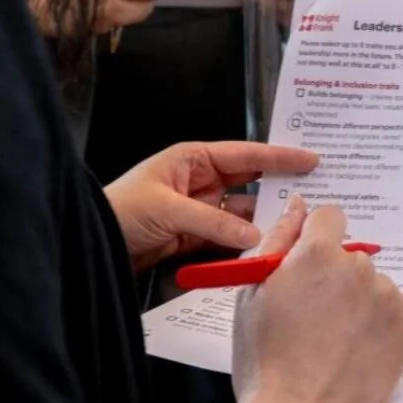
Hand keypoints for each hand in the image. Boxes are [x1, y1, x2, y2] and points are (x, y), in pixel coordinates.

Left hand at [105, 142, 317, 270]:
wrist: (89, 245)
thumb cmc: (117, 212)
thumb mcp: (167, 210)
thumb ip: (213, 223)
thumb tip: (254, 235)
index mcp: (193, 159)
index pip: (246, 154)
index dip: (280, 157)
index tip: (311, 159)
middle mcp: (200, 181)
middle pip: (250, 183)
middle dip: (279, 188)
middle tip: (313, 193)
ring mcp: (199, 210)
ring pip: (243, 215)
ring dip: (264, 223)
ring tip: (293, 227)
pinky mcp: (195, 238)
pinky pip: (230, 238)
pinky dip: (246, 244)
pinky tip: (265, 248)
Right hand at [232, 197, 402, 402]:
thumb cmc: (264, 359)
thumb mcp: (253, 294)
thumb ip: (277, 241)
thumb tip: (297, 204)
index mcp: (318, 252)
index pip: (330, 217)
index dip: (316, 239)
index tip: (309, 265)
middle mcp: (359, 266)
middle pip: (351, 257)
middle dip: (336, 278)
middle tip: (316, 318)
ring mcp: (388, 295)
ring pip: (374, 285)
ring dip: (361, 302)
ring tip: (337, 342)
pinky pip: (398, 308)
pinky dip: (383, 323)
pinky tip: (361, 348)